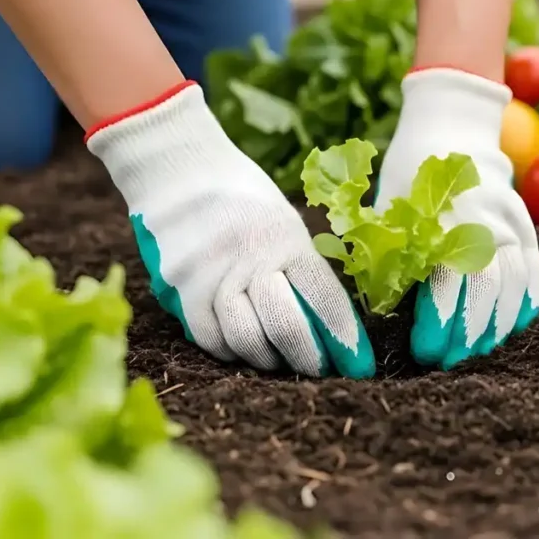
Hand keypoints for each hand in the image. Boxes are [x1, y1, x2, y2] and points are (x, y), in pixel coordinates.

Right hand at [86, 82, 373, 377]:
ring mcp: (213, 276)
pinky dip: (231, 351)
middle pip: (286, 327)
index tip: (359, 366)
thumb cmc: (243, 198)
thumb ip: (302, 268)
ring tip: (279, 360)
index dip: (345, 340)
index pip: (325, 300)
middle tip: (318, 371)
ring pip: (246, 340)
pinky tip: (243, 348)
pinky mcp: (181, 289)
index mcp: (288, 240)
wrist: (179, 168)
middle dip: (309, 360)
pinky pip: (210, 338)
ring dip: (268, 360)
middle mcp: (252, 259)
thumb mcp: (285, 223)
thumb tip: (329, 322)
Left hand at [375, 68, 538, 369]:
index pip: (450, 280)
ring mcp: (513, 224)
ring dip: (494, 328)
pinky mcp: (527, 228)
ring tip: (473, 354)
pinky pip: (532, 275)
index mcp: (448, 215)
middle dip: (465, 334)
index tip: (422, 348)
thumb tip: (386, 308)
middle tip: (443, 361)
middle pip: (486, 291)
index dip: (439, 320)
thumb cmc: (410, 173)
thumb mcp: (390, 206)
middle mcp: (487, 221)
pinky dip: (522, 306)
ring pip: (513, 288)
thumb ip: (390, 253)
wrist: (455, 128)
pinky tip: (507, 331)